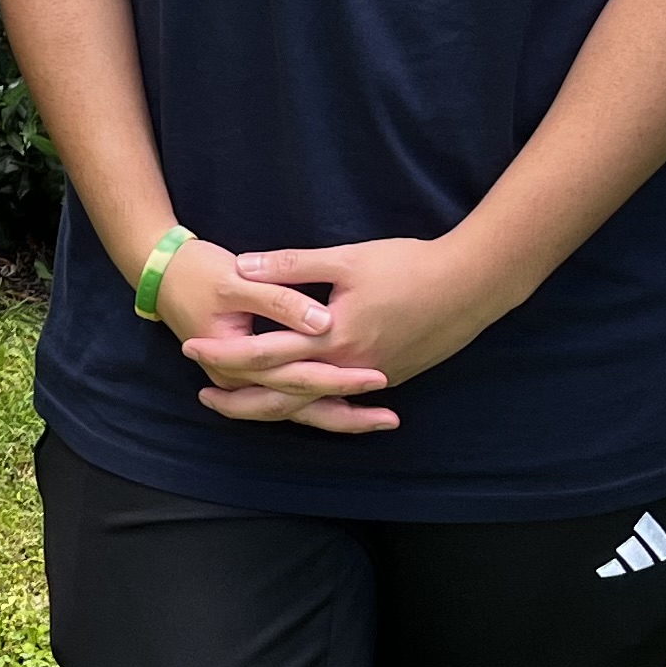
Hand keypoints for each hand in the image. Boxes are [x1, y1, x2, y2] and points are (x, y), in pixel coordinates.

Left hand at [176, 234, 518, 431]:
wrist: (473, 285)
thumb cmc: (410, 265)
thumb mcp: (347, 258)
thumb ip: (293, 266)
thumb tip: (244, 265)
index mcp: (332, 338)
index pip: (265, 354)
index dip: (225, 351)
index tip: (192, 346)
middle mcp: (349, 368)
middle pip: (282, 395)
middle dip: (240, 396)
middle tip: (203, 394)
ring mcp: (372, 377)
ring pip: (312, 405)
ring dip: (274, 408)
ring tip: (241, 406)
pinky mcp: (390, 376)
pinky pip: (342, 402)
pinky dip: (316, 407)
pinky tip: (300, 407)